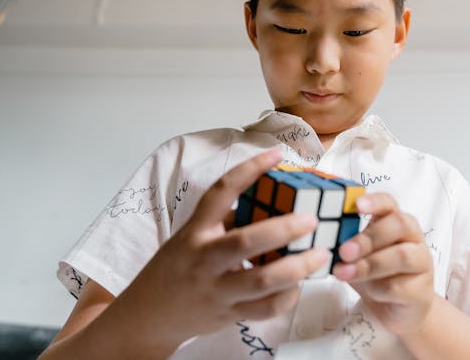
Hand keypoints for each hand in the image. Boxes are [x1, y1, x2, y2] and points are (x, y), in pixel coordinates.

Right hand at [118, 149, 330, 351]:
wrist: (148, 315)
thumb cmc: (178, 267)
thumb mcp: (193, 236)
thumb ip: (226, 219)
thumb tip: (272, 197)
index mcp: (195, 230)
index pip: (220, 191)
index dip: (250, 170)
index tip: (277, 154)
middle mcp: (204, 259)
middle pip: (245, 242)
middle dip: (284, 228)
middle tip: (312, 219)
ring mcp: (215, 290)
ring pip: (260, 281)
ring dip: (296, 267)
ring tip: (321, 254)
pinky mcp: (227, 315)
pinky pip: (264, 309)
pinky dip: (287, 297)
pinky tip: (298, 285)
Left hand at [333, 193, 434, 335]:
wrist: (395, 310)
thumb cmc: (375, 276)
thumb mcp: (357, 256)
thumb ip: (346, 244)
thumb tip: (322, 238)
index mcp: (395, 223)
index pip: (390, 204)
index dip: (375, 202)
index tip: (357, 205)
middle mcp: (413, 238)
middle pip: (399, 225)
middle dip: (368, 238)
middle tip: (344, 251)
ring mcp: (422, 263)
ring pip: (402, 256)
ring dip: (369, 265)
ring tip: (344, 273)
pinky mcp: (422, 291)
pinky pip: (400, 287)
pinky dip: (378, 289)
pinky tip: (369, 292)